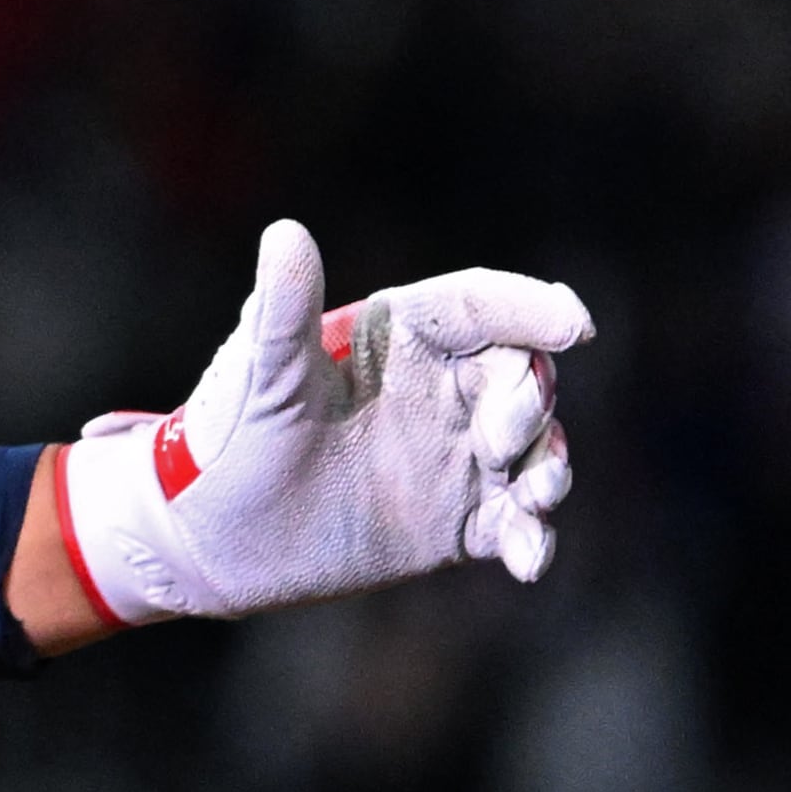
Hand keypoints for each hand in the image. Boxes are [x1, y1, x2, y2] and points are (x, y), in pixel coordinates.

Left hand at [55, 218, 587, 623]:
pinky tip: (524, 559)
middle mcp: (436, 389)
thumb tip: (286, 232)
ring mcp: (454, 455)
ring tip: (534, 495)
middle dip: (531, 397)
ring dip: (549, 465)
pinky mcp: (458, 520)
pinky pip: (515, 521)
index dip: (527, 307)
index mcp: (393, 338)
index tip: (574, 322)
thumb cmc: (232, 433)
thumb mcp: (261, 372)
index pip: (475, 307)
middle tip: (500, 435)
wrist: (216, 532)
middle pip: (520, 374)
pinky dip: (532, 536)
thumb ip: (282, 309)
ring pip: (533, 446)